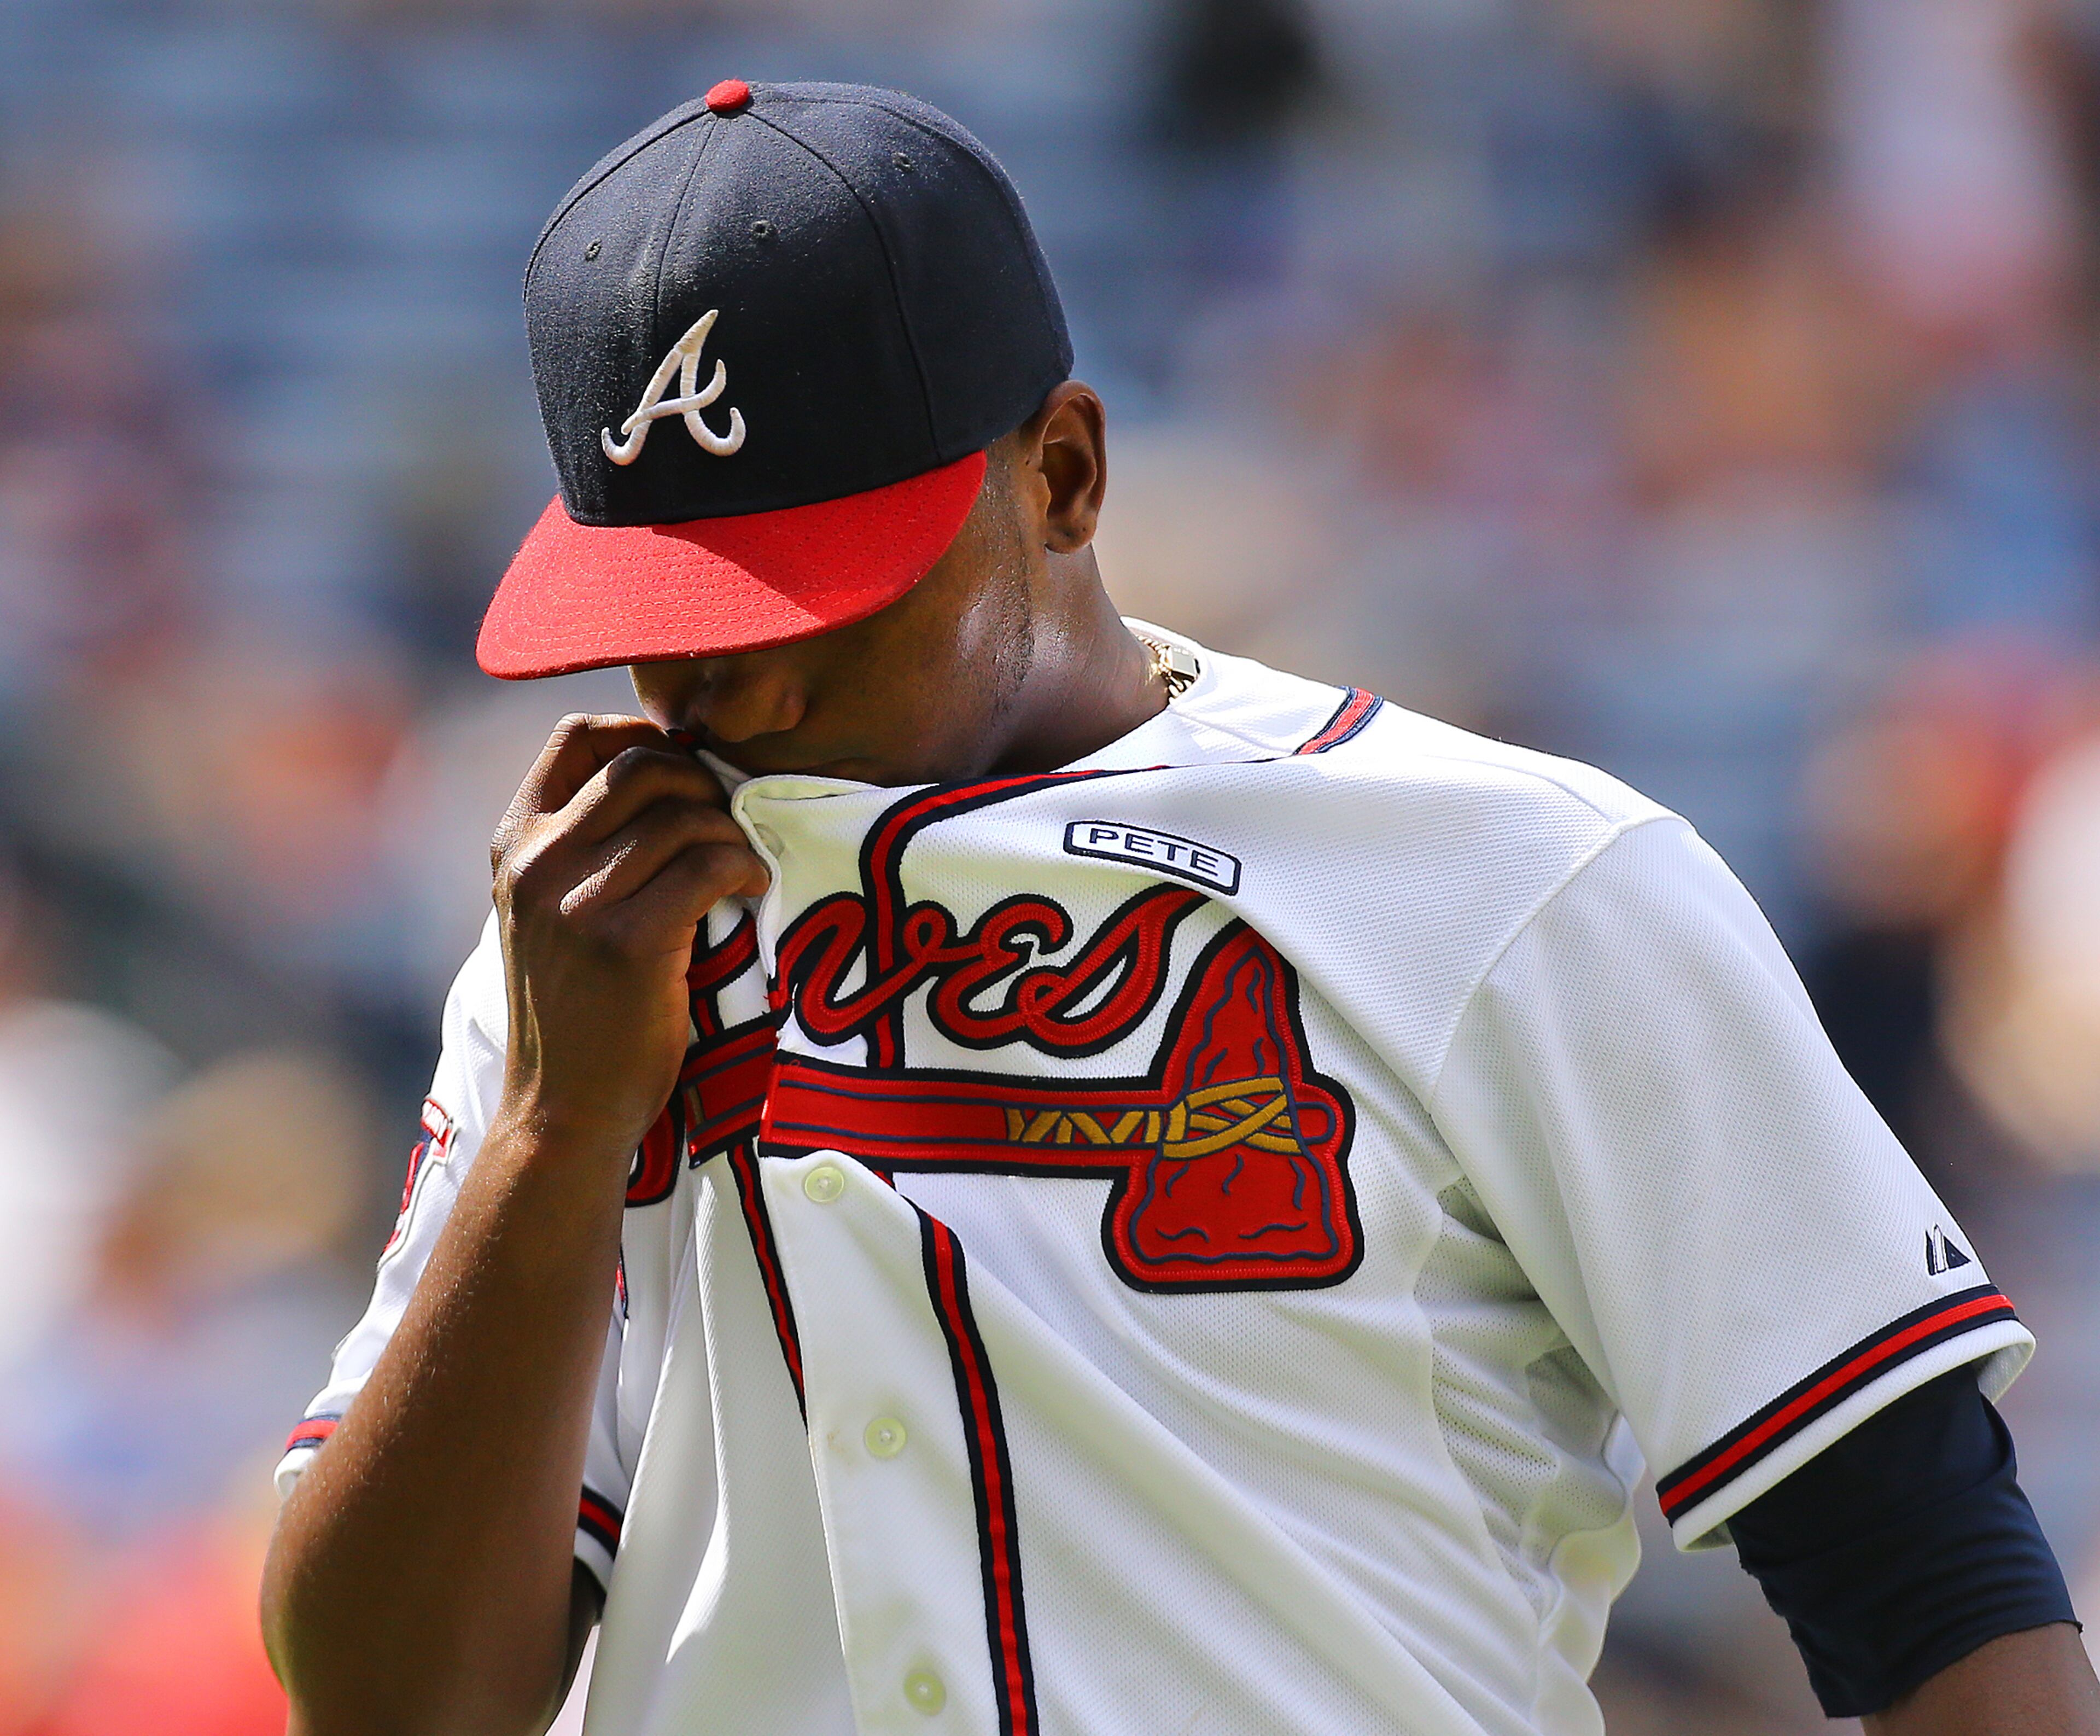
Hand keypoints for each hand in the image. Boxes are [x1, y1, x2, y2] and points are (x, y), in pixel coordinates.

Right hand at [489, 715, 768, 1159]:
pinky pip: (708, 864)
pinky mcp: (627, 942)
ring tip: (741, 866)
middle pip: (643, 766)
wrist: (562, 1112)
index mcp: (514, 844)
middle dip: (702, 784)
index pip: (576, 735)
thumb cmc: (577, 1007)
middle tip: (728, 825)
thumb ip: (583, 842)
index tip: (686, 773)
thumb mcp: (551, 910)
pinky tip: (752, 887)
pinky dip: (744, 866)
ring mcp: (576, 902)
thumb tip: (673, 766)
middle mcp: (536, 862)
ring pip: (683, 815)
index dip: (645, 735)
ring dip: (730, 833)